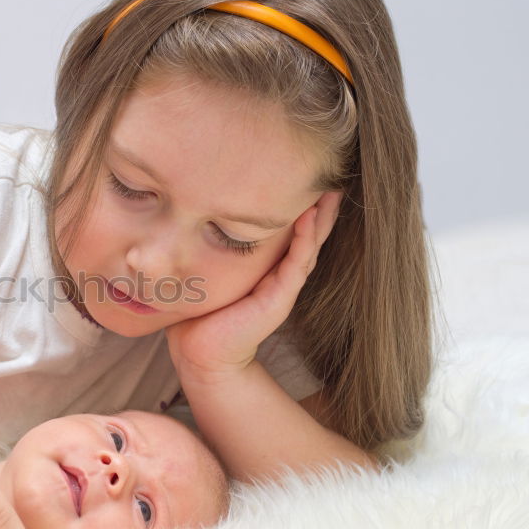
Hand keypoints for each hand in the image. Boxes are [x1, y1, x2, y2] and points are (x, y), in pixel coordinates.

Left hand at [166, 191, 341, 380]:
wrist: (198, 352)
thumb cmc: (199, 312)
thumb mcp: (209, 271)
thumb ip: (212, 247)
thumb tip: (195, 212)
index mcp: (266, 269)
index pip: (290, 232)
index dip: (301, 206)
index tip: (306, 176)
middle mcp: (279, 277)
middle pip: (308, 235)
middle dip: (320, 207)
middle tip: (332, 177)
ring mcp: (282, 288)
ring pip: (309, 246)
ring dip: (320, 219)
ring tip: (330, 191)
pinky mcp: (278, 300)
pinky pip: (296, 263)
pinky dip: (304, 239)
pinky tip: (309, 218)